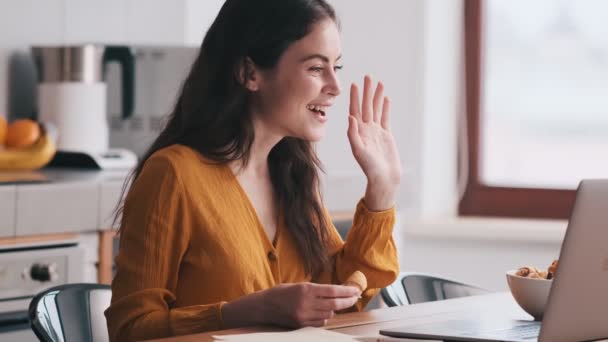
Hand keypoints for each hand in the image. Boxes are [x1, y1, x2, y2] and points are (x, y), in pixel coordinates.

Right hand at [260, 283, 359, 327]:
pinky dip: (325, 316)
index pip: (332, 291)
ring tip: (339, 303)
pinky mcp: (301, 324)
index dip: (346, 291)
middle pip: (334, 303)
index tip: (355, 290)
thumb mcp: (298, 285)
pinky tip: (324, 311)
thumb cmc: (280, 292)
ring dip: (335, 308)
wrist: (263, 307)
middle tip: (355, 298)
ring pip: (328, 313)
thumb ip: (315, 290)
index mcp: (305, 289)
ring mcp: (304, 315)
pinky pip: (320, 321)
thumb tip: (334, 292)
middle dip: (347, 301)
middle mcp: (306, 303)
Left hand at [348, 75, 401, 210]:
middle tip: (367, 76)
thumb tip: (350, 117)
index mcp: (357, 131)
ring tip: (378, 82)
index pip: (355, 110)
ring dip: (376, 96)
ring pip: (376, 109)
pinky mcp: (386, 135)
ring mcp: (376, 131)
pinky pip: (385, 117)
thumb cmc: (369, 167)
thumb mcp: (359, 151)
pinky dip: (385, 107)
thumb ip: (353, 134)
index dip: (355, 97)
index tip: (354, 84)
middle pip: (366, 106)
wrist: (383, 178)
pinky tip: (386, 98)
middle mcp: (365, 129)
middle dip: (366, 91)